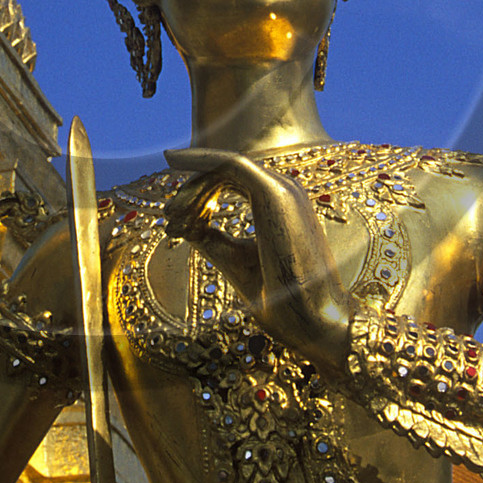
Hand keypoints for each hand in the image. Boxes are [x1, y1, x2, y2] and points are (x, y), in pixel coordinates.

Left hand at [163, 148, 348, 358]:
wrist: (314, 322)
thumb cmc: (282, 299)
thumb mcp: (236, 262)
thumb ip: (213, 240)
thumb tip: (184, 226)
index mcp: (281, 205)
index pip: (232, 183)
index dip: (199, 196)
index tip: (174, 222)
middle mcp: (284, 191)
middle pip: (224, 173)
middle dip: (191, 192)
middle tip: (168, 217)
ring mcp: (282, 189)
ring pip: (223, 168)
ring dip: (192, 188)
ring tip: (171, 215)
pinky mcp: (273, 193)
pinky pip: (230, 164)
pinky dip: (200, 160)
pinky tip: (173, 160)